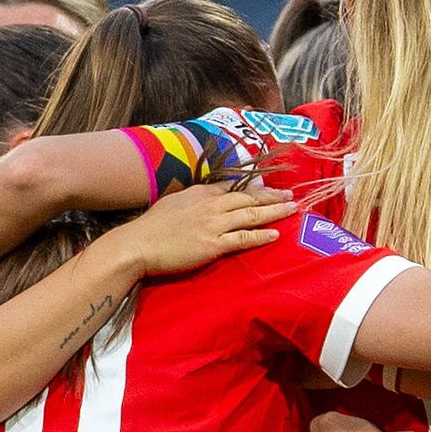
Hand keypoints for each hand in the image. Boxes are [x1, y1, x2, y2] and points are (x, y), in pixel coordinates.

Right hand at [107, 179, 291, 275]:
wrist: (138, 244)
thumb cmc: (151, 227)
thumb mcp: (174, 203)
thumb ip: (193, 199)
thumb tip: (202, 199)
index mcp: (201, 193)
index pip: (233, 187)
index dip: (254, 187)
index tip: (268, 187)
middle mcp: (211, 205)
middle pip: (248, 198)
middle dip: (272, 196)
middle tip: (291, 195)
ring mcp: (213, 224)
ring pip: (251, 215)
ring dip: (274, 211)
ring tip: (292, 209)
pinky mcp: (213, 245)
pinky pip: (244, 239)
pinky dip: (261, 236)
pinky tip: (275, 234)